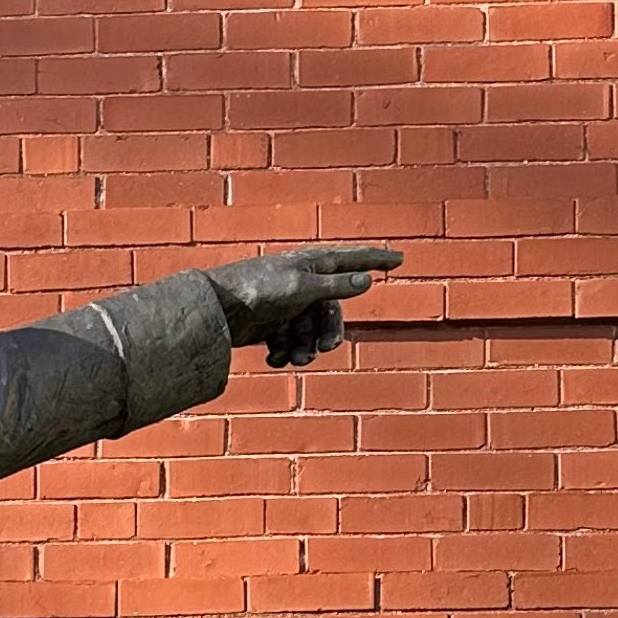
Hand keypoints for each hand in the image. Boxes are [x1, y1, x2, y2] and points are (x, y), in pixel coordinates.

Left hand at [205, 243, 403, 367]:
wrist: (217, 308)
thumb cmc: (259, 289)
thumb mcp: (302, 287)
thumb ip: (334, 286)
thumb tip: (366, 280)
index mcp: (313, 265)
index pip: (353, 260)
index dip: (377, 259)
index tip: (400, 258)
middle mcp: (302, 283)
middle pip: (330, 311)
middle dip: (330, 331)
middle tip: (327, 348)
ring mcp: (286, 305)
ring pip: (309, 332)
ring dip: (305, 348)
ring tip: (293, 359)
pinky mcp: (269, 325)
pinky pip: (288, 342)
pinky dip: (284, 353)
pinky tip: (274, 358)